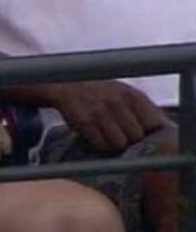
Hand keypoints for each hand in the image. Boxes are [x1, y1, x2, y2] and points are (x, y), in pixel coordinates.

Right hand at [48, 80, 171, 153]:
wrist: (68, 86)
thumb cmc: (101, 92)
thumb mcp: (126, 93)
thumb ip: (144, 108)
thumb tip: (163, 127)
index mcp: (132, 95)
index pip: (154, 123)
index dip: (151, 133)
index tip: (145, 136)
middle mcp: (118, 103)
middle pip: (136, 136)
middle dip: (131, 141)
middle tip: (124, 137)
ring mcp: (101, 113)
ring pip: (119, 143)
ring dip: (115, 145)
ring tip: (110, 137)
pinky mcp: (85, 123)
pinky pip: (100, 145)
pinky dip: (101, 145)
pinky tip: (98, 137)